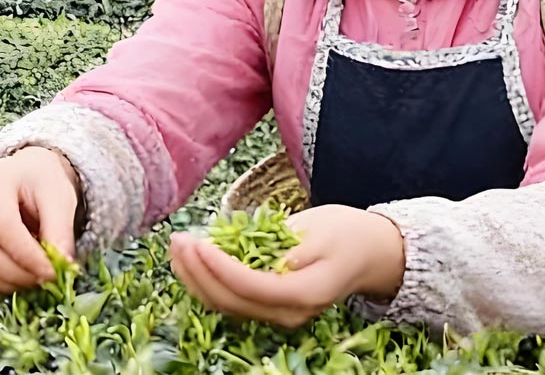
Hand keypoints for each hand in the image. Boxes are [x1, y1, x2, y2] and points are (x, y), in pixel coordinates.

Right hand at [0, 146, 80, 293]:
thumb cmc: (39, 183)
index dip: (27, 256)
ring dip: (3, 283)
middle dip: (16, 274)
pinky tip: (12, 278)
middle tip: (43, 280)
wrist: (21, 175)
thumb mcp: (59, 197)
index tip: (53, 273)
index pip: (2, 226)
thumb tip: (61, 265)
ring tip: (29, 279)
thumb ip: (61, 230)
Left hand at [169, 205, 405, 329]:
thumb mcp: (321, 230)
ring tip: (176, 246)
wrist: (367, 254)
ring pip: (224, 305)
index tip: (199, 243)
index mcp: (306, 292)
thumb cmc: (345, 234)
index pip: (253, 287)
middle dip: (198, 271)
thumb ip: (288, 245)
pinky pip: (229, 301)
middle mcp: (289, 313)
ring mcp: (277, 315)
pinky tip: (188, 260)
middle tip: (178, 239)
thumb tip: (261, 257)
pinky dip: (204, 282)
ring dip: (194, 278)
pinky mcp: (267, 307)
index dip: (221, 268)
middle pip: (232, 301)